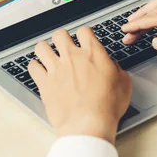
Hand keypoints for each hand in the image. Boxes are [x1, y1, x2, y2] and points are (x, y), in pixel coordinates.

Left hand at [28, 28, 131, 144]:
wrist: (88, 125)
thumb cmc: (106, 107)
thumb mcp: (123, 84)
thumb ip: (115, 68)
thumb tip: (110, 65)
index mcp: (93, 54)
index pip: (84, 31)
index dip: (84, 34)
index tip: (84, 40)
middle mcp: (72, 57)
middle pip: (60, 34)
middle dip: (62, 38)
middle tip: (65, 46)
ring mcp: (56, 69)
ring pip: (42, 47)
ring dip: (45, 50)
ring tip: (49, 56)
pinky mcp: (44, 83)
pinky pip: (32, 67)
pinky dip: (35, 67)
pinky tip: (40, 71)